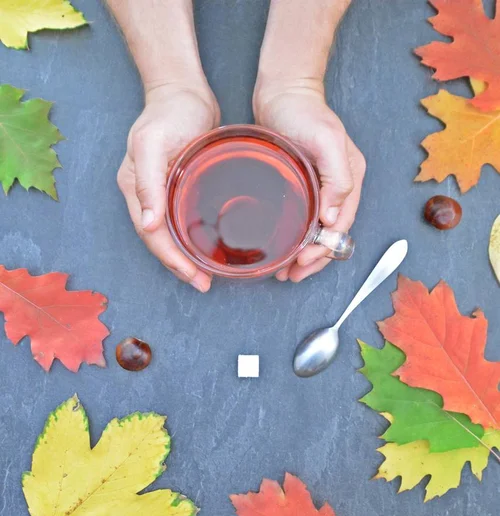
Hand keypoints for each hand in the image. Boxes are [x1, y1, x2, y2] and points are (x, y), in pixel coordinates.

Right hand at [117, 84, 219, 291]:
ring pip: (170, 235)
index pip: (152, 235)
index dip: (171, 259)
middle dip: (180, 266)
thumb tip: (147, 225)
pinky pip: (182, 221)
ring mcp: (161, 193)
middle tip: (203, 284)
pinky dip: (191, 239)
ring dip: (186, 258)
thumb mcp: (153, 144)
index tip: (193, 276)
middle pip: (160, 241)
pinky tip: (207, 248)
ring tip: (205, 276)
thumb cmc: (170, 113)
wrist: (183, 91)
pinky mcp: (178, 187)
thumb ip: (148, 184)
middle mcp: (145, 195)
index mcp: (135, 188)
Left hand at [253, 82, 365, 282]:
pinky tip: (284, 247)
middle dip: (315, 260)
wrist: (283, 91)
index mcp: (350, 179)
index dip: (324, 249)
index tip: (303, 264)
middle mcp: (340, 187)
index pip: (341, 226)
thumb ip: (337, 178)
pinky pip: (306, 220)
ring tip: (286, 271)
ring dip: (305, 254)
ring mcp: (322, 187)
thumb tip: (334, 218)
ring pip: (318, 232)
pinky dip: (298, 238)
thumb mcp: (327, 141)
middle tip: (292, 276)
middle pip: (332, 235)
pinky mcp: (305, 185)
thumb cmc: (304, 112)